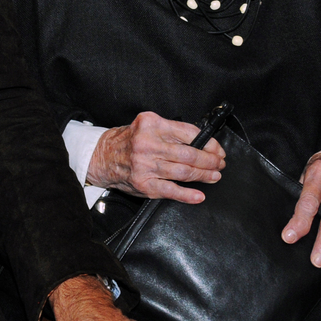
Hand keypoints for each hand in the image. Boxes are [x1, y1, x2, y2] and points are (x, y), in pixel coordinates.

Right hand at [85, 112, 224, 202]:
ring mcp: (145, 165)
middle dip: (210, 161)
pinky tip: (199, 195)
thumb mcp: (146, 126)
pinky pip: (170, 190)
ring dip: (204, 175)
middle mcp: (148, 144)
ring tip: (214, 176)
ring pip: (184, 172)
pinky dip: (187, 195)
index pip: (189, 133)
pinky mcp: (143, 183)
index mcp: (151, 124)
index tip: (217, 150)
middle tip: (219, 164)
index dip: (209, 143)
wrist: (101, 156)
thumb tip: (201, 143)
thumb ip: (170, 131)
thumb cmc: (127, 141)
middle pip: (189, 154)